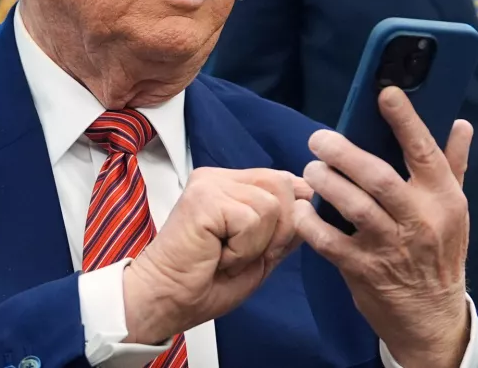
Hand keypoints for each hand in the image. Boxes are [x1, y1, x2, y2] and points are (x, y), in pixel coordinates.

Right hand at [122, 167, 310, 344]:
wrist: (167, 300)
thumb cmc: (206, 282)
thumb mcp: (261, 252)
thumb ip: (285, 225)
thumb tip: (310, 199)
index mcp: (231, 184)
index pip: (284, 180)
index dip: (289, 217)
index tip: (263, 247)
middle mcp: (219, 177)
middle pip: (284, 186)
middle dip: (277, 231)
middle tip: (242, 254)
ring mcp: (210, 184)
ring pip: (271, 205)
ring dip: (256, 244)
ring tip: (226, 255)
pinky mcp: (205, 198)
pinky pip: (252, 219)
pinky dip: (242, 249)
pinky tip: (218, 256)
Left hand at [294, 87, 473, 367]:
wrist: (431, 317)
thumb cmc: (440, 253)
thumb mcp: (454, 210)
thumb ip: (453, 165)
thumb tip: (460, 124)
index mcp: (443, 199)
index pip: (425, 151)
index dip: (405, 120)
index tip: (385, 92)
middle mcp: (419, 220)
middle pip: (378, 177)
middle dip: (343, 153)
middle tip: (319, 139)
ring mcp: (390, 246)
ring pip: (353, 205)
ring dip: (325, 182)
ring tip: (312, 169)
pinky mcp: (362, 269)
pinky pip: (329, 241)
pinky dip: (311, 223)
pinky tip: (304, 210)